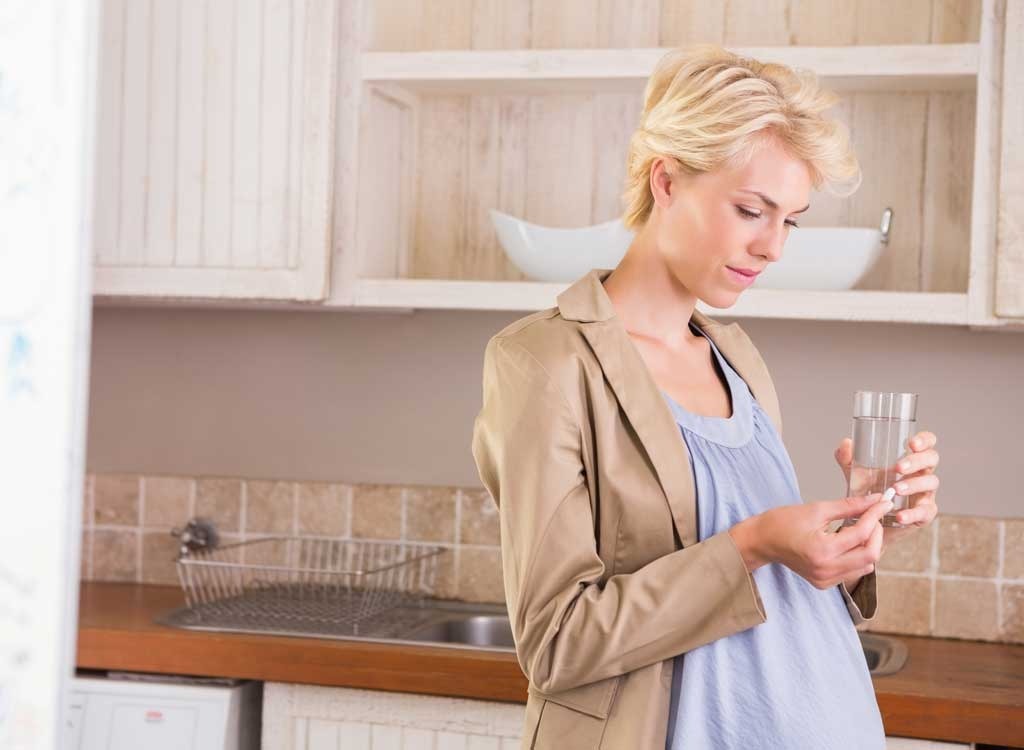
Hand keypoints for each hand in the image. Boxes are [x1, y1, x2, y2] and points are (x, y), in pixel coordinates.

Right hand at [730, 494, 889, 588]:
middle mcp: (826, 570)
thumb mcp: (816, 509)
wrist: (761, 541)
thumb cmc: (782, 522)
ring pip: (866, 565)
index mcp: (822, 550)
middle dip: (877, 533)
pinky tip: (849, 540)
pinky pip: (853, 571)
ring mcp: (826, 579)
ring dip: (869, 545)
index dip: (875, 515)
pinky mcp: (825, 582)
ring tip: (861, 526)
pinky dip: (857, 555)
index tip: (882, 502)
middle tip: (873, 515)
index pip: (862, 534)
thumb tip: (874, 500)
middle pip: (871, 555)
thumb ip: (849, 506)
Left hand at [834, 431, 939, 554]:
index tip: (912, 443)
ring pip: (931, 482)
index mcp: (910, 458)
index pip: (927, 442)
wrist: (870, 520)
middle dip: (916, 461)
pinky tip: (900, 516)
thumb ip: (848, 458)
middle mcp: (921, 472)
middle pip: (931, 459)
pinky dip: (913, 513)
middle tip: (899, 467)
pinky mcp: (925, 513)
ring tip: (896, 489)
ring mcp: (926, 492)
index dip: (924, 440)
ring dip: (914, 484)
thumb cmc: (869, 489)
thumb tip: (846, 443)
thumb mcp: (856, 473)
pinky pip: (925, 511)